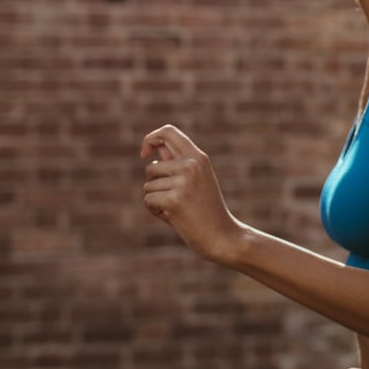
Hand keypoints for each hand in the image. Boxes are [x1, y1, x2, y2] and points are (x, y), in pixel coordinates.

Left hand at [140, 124, 248, 264]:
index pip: (168, 132)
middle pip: (151, 167)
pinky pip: (149, 200)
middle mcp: (192, 165)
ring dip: (156, 200)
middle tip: (173, 198)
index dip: (150, 139)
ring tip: (177, 209)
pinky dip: (155, 211)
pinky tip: (173, 217)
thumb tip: (154, 149)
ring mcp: (183, 182)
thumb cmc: (207, 210)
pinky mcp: (173, 199)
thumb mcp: (197, 180)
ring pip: (148, 186)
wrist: (223, 236)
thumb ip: (177, 163)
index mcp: (199, 157)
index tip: (145, 154)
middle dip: (154, 184)